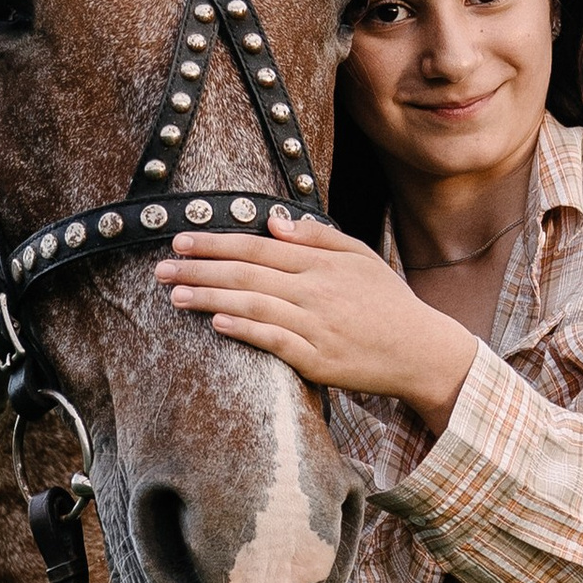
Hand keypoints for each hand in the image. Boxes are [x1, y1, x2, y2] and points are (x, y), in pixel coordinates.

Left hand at [157, 211, 478, 433]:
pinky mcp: (318, 360)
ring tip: (175, 295)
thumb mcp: (359, 256)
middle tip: (161, 268)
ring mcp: (316, 326)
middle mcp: (315, 290)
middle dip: (199, 269)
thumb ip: (316, 237)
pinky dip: (245, 330)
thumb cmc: (387, 302)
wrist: (420, 351)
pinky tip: (217, 324)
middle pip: (246, 274)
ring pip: (253, 306)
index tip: (180, 240)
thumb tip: (272, 222)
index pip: (257, 247)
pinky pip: (274, 341)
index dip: (215, 243)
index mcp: (321, 263)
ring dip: (210, 299)